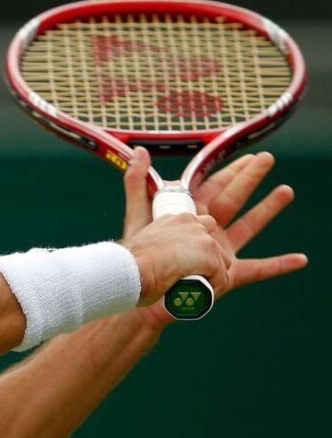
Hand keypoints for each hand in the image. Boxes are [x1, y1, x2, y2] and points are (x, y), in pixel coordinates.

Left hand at [121, 147, 306, 327]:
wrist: (141, 285)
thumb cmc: (138, 252)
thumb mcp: (138, 211)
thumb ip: (138, 182)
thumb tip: (142, 152)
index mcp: (188, 215)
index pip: (213, 187)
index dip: (230, 171)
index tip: (247, 156)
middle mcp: (207, 231)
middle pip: (233, 199)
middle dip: (250, 178)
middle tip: (267, 159)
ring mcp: (218, 252)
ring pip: (249, 226)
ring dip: (267, 208)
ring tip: (286, 190)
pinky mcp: (226, 276)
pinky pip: (258, 269)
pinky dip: (279, 265)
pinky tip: (300, 259)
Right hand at [124, 210, 228, 305]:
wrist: (128, 270)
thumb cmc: (130, 265)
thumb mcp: (144, 246)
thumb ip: (157, 247)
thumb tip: (157, 262)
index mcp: (175, 219)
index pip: (198, 231)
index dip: (195, 251)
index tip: (184, 264)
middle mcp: (190, 222)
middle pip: (214, 245)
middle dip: (208, 263)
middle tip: (191, 279)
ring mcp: (202, 238)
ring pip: (220, 263)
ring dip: (210, 277)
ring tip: (191, 290)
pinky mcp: (210, 256)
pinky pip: (221, 279)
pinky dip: (212, 290)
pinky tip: (196, 296)